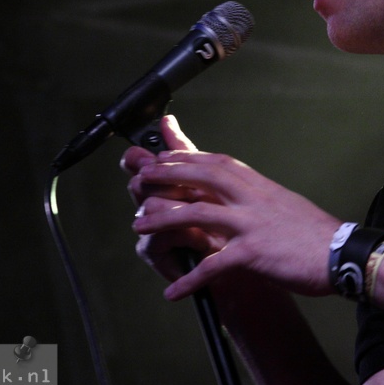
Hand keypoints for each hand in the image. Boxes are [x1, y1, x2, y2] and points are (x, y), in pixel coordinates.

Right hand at [121, 116, 220, 281]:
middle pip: (140, 182)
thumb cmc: (230, 224)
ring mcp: (152, 229)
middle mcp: (153, 204)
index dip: (139, 158)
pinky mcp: (156, 254)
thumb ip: (187, 153)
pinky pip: (160, 236)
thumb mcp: (214, 184)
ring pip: (150, 207)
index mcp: (167, 184)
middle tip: (190, 190)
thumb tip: (167, 120)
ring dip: (183, 213)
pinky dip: (187, 237)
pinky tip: (205, 242)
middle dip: (166, 184)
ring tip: (207, 220)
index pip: (140, 163)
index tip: (151, 156)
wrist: (244, 264)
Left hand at [129, 119, 341, 300]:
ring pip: (198, 215)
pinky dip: (190, 279)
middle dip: (168, 175)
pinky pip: (213, 265)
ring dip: (164, 221)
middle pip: (203, 177)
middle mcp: (254, 198)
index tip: (164, 157)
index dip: (187, 158)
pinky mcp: (254, 253)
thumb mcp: (284, 204)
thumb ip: (258, 198)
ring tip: (139, 228)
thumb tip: (240, 195)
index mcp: (260, 185)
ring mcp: (252, 224)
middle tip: (141, 179)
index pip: (218, 162)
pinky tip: (173, 292)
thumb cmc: (315, 234)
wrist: (342, 254)